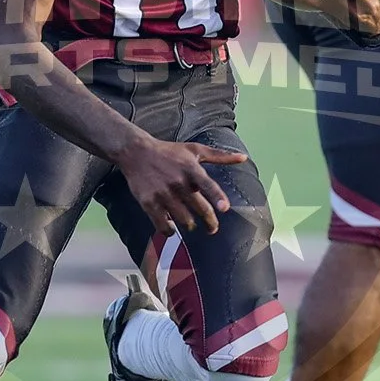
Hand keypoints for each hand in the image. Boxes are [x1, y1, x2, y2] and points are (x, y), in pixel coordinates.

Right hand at [115, 133, 247, 236]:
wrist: (136, 152)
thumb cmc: (169, 151)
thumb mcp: (194, 150)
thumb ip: (219, 156)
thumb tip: (244, 158)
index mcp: (191, 168)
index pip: (207, 185)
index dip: (217, 197)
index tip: (224, 209)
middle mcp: (177, 181)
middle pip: (199, 208)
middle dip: (210, 222)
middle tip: (212, 228)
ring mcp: (163, 194)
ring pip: (184, 220)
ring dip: (190, 225)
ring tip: (190, 223)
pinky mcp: (149, 203)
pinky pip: (164, 226)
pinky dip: (170, 230)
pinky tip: (172, 226)